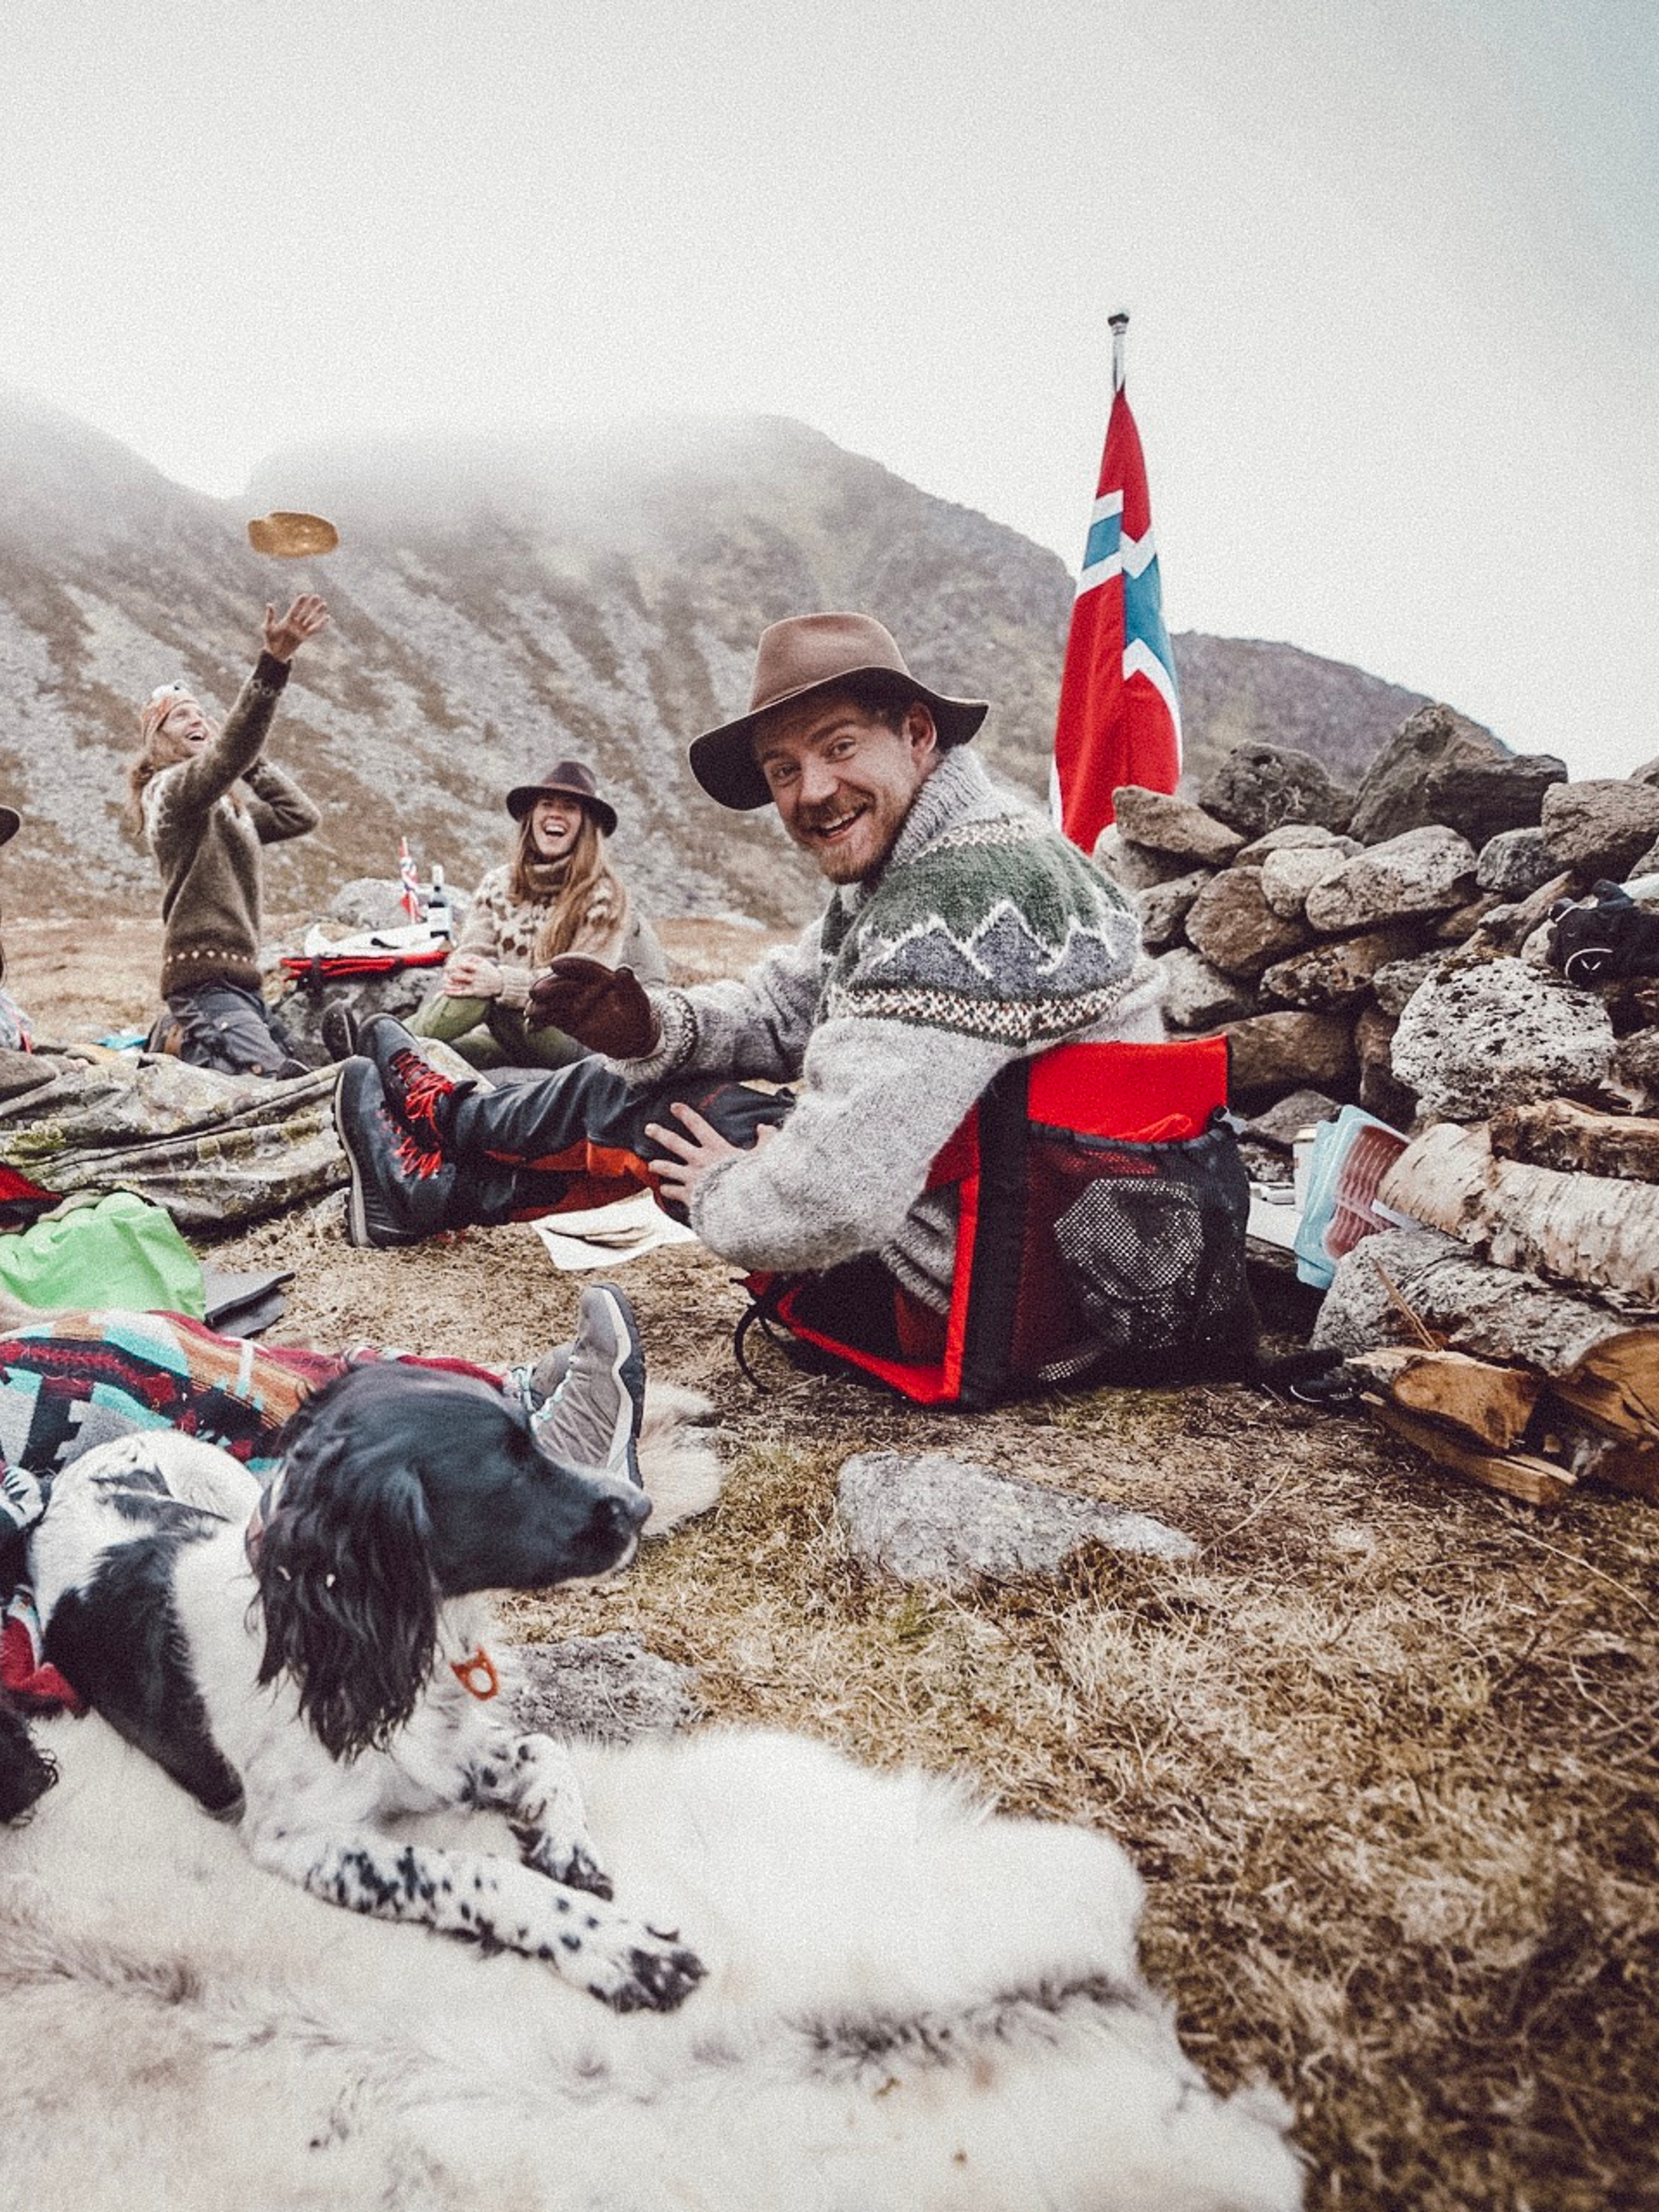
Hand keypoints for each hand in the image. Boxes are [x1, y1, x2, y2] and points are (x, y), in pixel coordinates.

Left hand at [263, 593, 329, 662]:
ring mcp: (300, 630)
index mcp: (287, 620)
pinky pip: (314, 629)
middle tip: (317, 596)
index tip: (305, 595)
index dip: (300, 603)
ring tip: (324, 604)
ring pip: (311, 619)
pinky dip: (321, 624)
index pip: (295, 609)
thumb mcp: (268, 627)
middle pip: (305, 612)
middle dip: (311, 605)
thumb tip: (269, 604)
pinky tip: (327, 617)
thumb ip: (270, 616)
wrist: (275, 653)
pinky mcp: (304, 637)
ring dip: (318, 612)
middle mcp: (295, 624)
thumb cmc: (270, 640)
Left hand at [444, 952, 502, 997]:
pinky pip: (461, 993)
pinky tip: (445, 991)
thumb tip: (462, 955)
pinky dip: (453, 992)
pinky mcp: (474, 993)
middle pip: (459, 974)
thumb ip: (473, 958)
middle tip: (445, 971)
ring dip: (449, 982)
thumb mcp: (483, 962)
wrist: (501, 983)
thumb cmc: (489, 971)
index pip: (463, 965)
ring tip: (445, 980)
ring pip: (459, 983)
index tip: (449, 964)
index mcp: (477, 968)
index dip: (455, 965)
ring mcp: (475, 985)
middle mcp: (475, 976)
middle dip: (450, 973)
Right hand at [526, 958, 658, 1057]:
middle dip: (548, 986)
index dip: (569, 964)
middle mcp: (582, 986)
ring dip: (540, 1005)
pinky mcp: (565, 1019)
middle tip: (536, 992)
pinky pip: (550, 1018)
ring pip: (552, 1001)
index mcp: (599, 975)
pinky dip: (540, 1021)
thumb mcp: (637, 1000)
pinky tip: (531, 1026)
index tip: (555, 964)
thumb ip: (629, 985)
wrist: (631, 1037)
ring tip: (531, 1011)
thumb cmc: (636, 1013)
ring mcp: (571, 1002)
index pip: (583, 966)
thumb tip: (624, 970)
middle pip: (562, 983)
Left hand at [644, 1103, 776, 1211]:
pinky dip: (667, 1190)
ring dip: (658, 1165)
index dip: (685, 1114)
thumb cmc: (752, 1181)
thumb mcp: (765, 1156)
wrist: (738, 1208)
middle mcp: (699, 1160)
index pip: (697, 1125)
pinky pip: (673, 1191)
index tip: (674, 1107)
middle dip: (660, 1134)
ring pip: (668, 1168)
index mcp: (716, 1148)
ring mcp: (691, 1178)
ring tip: (651, 1165)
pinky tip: (663, 1190)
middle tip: (648, 1128)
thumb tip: (764, 1127)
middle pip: (674, 1143)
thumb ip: (767, 1139)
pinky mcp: (689, 1196)